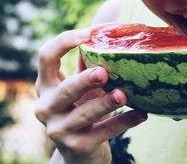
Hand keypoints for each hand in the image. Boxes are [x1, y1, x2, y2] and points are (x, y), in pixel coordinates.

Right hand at [34, 29, 147, 163]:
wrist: (79, 153)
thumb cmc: (81, 109)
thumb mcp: (80, 86)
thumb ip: (87, 65)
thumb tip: (108, 34)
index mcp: (45, 85)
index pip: (46, 57)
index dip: (64, 42)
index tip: (88, 34)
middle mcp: (45, 107)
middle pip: (65, 90)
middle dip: (84, 80)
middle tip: (104, 73)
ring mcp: (58, 129)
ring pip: (84, 114)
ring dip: (105, 103)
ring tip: (123, 95)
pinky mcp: (76, 146)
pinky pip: (103, 132)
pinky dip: (124, 122)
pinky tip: (141, 114)